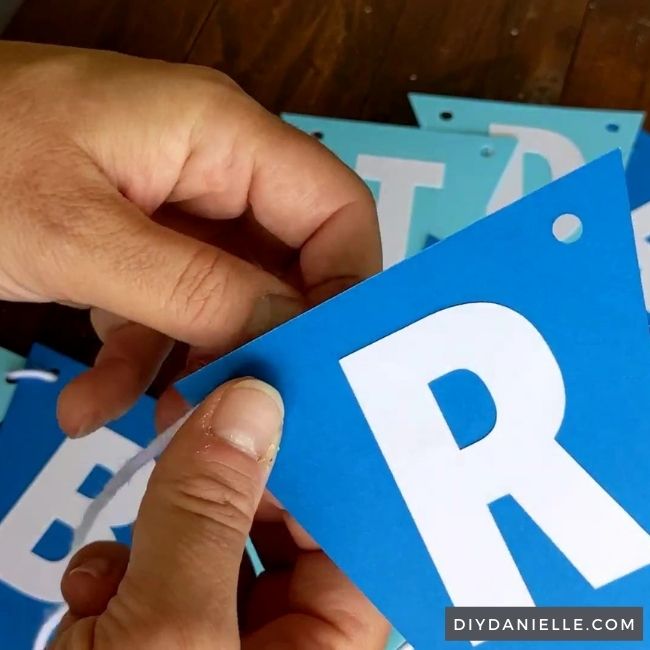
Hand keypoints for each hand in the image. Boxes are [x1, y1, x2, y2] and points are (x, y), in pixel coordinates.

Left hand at [0, 41, 379, 434]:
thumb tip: (285, 332)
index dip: (345, 286)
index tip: (321, 363)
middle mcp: (209, 168)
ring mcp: (170, 207)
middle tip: (238, 408)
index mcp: (219, 135)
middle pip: (284, 263)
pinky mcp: (134, 240)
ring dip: (189, 365)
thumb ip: (193, 289)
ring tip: (156, 422)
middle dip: (262, 341)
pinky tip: (93, 402)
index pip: (336, 209)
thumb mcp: (79, 236)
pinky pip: (165, 305)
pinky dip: (137, 358)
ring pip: (223, 298)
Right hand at [52, 378, 388, 648]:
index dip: (312, 464)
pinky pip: (160, 586)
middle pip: (273, 534)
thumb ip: (208, 515)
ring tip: (115, 566)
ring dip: (152, 542)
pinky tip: (91, 597)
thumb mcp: (170, 639)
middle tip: (182, 441)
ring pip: (208, 551)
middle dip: (215, 496)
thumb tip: (250, 405)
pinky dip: (121, 579)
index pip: (351, 534)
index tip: (266, 407)